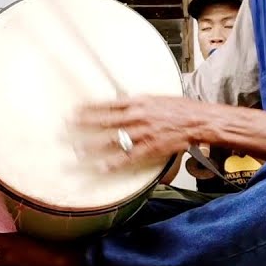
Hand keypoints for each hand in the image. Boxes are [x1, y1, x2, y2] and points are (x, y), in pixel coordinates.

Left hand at [71, 95, 208, 172]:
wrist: (198, 120)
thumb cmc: (179, 109)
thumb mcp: (155, 98)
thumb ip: (137, 102)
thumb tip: (121, 102)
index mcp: (138, 102)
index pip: (107, 104)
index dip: (89, 108)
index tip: (75, 110)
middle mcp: (137, 116)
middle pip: (105, 121)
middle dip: (84, 124)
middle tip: (67, 127)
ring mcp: (143, 133)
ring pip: (113, 139)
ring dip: (93, 145)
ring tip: (77, 150)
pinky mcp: (150, 148)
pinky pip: (128, 157)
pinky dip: (113, 163)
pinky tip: (101, 167)